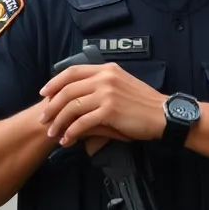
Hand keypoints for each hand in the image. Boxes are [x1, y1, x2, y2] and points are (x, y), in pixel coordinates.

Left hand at [39, 63, 166, 147]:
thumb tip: (79, 96)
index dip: (54, 82)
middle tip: (43, 119)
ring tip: (52, 133)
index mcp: (108, 70)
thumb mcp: (123, 84)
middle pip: (67, 90)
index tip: (44, 94)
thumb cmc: (145, 103)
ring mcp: (107, 94)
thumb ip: (103, 85)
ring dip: (58, 122)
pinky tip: (68, 140)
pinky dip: (71, 132)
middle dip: (52, 106)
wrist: (164, 115)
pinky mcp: (109, 111)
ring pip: (71, 107)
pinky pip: (82, 122)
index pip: (73, 71)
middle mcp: (105, 78)